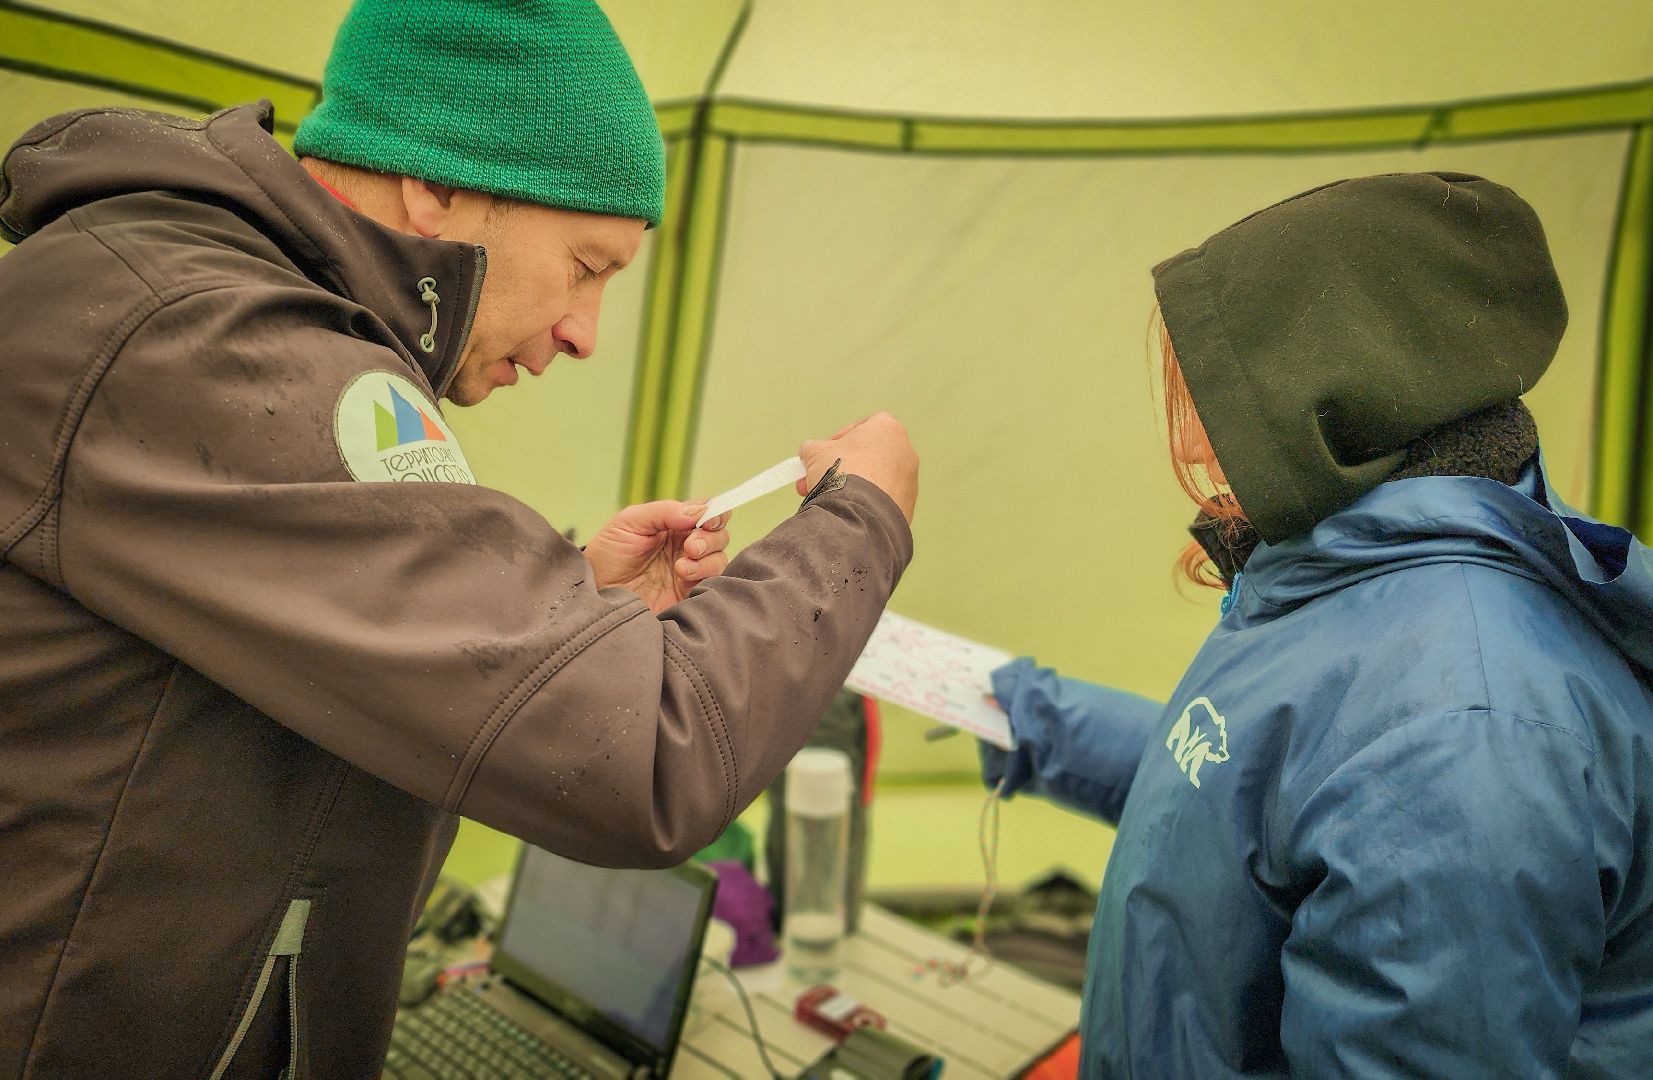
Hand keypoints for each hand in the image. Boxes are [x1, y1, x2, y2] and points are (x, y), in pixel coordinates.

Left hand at [584, 502, 731, 613]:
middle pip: (719, 536)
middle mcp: (686, 547)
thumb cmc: (607, 555)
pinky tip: (683, 576)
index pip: (707, 513)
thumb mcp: (629, 522)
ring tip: (681, 566)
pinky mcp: (689, 594)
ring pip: (719, 559)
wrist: (596, 593)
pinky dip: (704, 575)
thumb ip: (664, 512)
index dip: (715, 514)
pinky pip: (713, 583)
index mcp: (674, 525)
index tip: (707, 519)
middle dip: (710, 538)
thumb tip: (698, 511)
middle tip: (689, 546)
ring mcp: (689, 571)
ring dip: (707, 558)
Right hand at [796, 412, 918, 522]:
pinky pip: (881, 500)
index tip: (825, 452)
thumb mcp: (815, 453)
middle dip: (840, 467)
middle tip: (817, 479)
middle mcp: (905, 452)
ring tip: (826, 499)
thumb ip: (813, 448)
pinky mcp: (907, 505)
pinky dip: (865, 503)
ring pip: (874, 479)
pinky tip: (846, 512)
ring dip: (851, 486)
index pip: (865, 426)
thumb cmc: (841, 472)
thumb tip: (809, 453)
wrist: (862, 513)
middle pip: (867, 455)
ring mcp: (909, 480)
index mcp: (888, 430)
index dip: (841, 438)